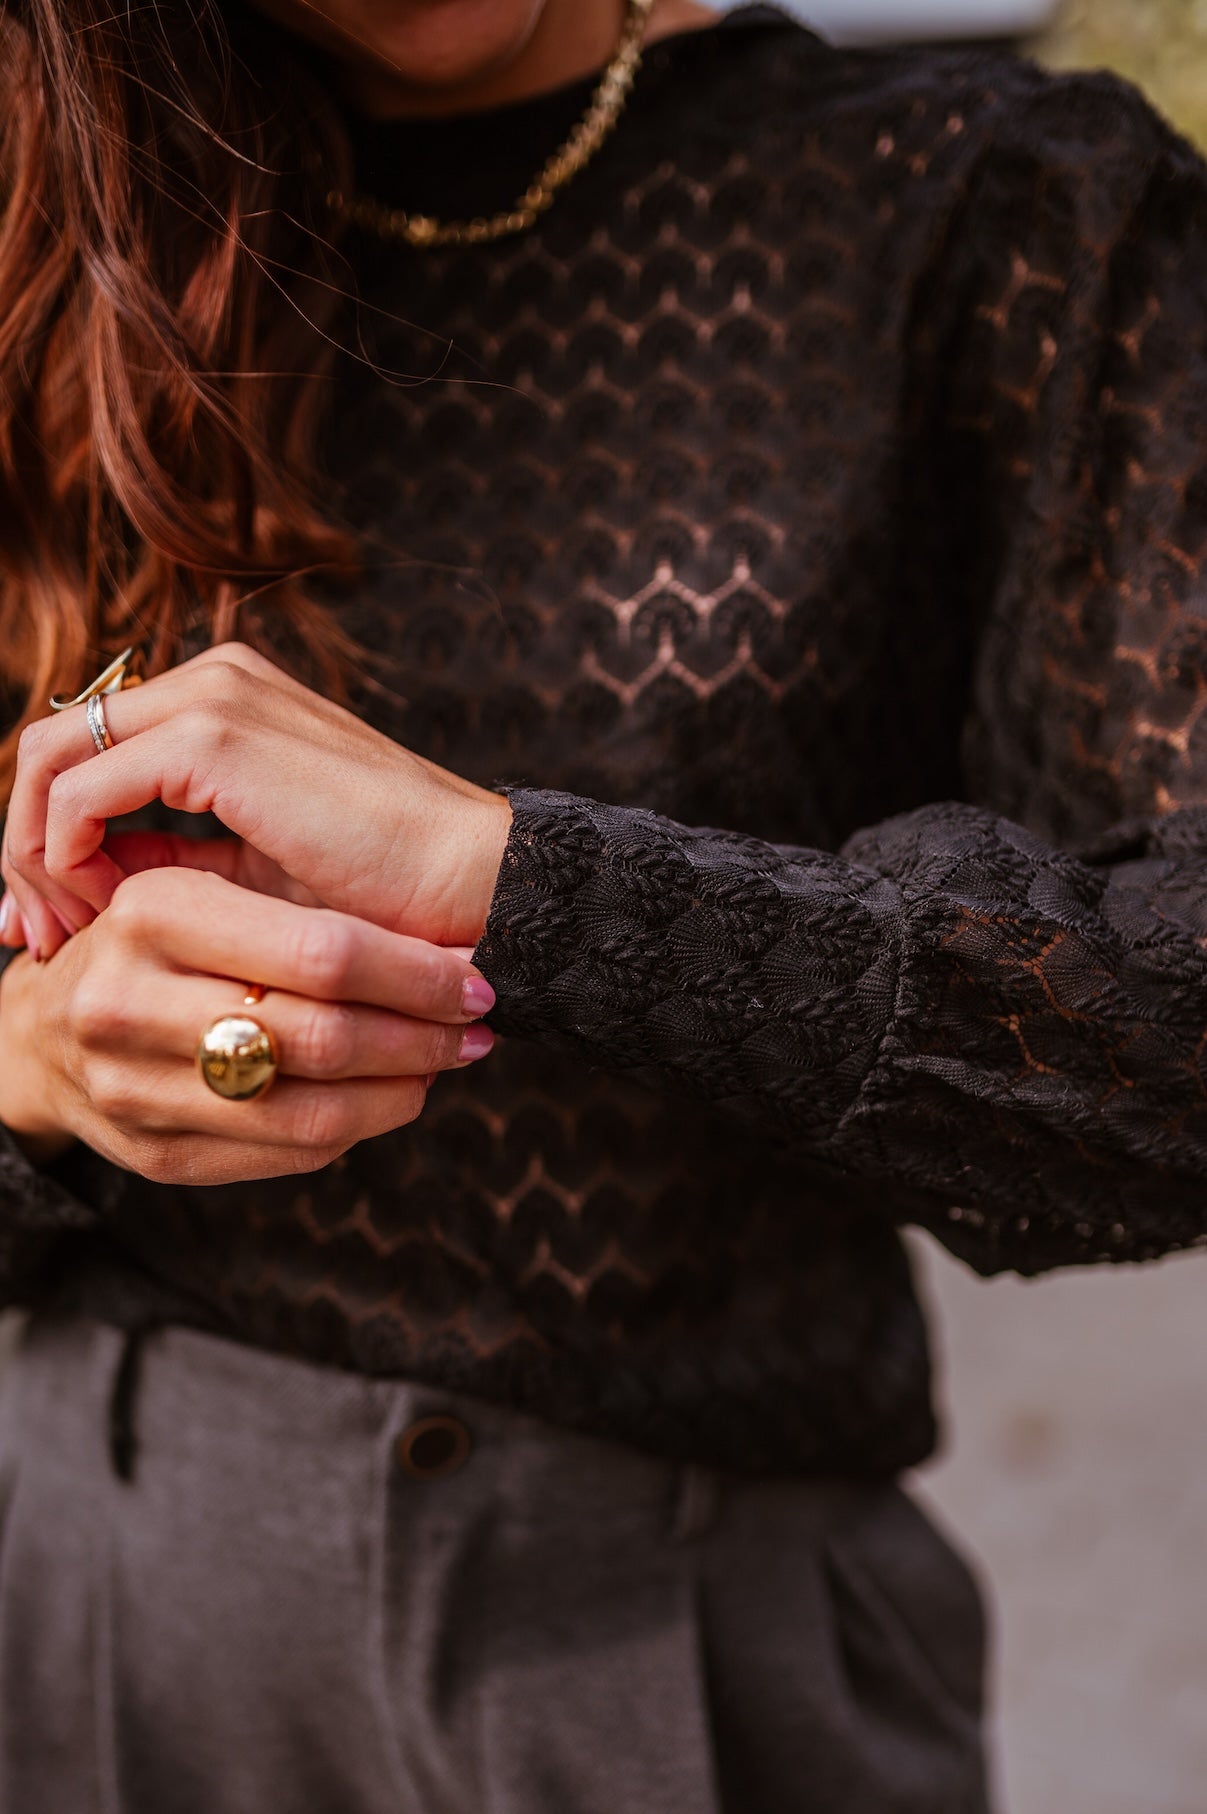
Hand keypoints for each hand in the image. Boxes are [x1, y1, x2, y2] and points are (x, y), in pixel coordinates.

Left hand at [0, 642, 513, 962]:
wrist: (474, 887)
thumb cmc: (388, 896)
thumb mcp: (255, 875)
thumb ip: (176, 857)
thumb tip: (88, 881)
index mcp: (225, 703)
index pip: (88, 751)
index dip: (44, 838)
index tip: (48, 926)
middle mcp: (212, 681)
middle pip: (51, 746)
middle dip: (21, 848)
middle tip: (34, 938)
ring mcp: (213, 699)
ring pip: (49, 759)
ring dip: (35, 856)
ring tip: (69, 936)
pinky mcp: (216, 739)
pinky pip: (81, 790)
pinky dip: (69, 857)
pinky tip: (111, 915)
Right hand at [0, 867, 496, 1183]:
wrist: (41, 1029)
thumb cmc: (156, 941)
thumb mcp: (199, 888)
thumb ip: (295, 909)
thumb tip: (450, 943)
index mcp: (153, 909)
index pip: (322, 951)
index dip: (416, 973)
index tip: (474, 974)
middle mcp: (129, 1001)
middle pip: (322, 1036)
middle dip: (424, 1036)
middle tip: (478, 1026)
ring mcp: (132, 1088)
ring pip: (313, 1111)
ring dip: (402, 1090)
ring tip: (444, 1063)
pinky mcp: (151, 1154)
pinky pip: (285, 1154)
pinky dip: (356, 1127)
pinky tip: (386, 1096)